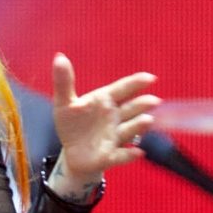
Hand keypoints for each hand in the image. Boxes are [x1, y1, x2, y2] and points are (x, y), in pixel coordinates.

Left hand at [49, 59, 159, 194]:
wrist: (73, 153)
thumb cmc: (72, 125)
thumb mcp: (64, 103)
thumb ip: (63, 82)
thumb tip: (59, 56)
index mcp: (105, 101)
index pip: (122, 89)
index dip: (135, 83)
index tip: (150, 78)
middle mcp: (115, 117)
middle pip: (131, 109)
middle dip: (142, 105)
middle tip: (153, 100)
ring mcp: (115, 137)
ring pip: (129, 129)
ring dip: (138, 126)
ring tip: (148, 120)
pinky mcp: (110, 156)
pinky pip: (121, 156)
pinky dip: (129, 155)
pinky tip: (138, 152)